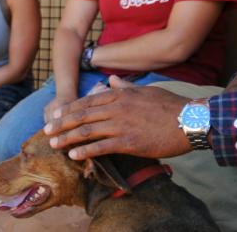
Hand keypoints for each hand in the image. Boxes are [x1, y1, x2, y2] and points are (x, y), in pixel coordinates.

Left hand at [44, 75, 190, 159]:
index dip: (69, 109)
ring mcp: (121, 125)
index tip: (56, 115)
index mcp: (119, 94)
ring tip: (53, 144)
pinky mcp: (128, 143)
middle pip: (82, 115)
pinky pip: (101, 147)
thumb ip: (124, 86)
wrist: (189, 120)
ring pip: (87, 131)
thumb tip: (110, 81)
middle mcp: (116, 108)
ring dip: (67, 138)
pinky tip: (73, 155)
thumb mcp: (144, 90)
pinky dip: (85, 151)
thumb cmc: (168, 105)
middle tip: (46, 131)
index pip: (87, 100)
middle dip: (61, 124)